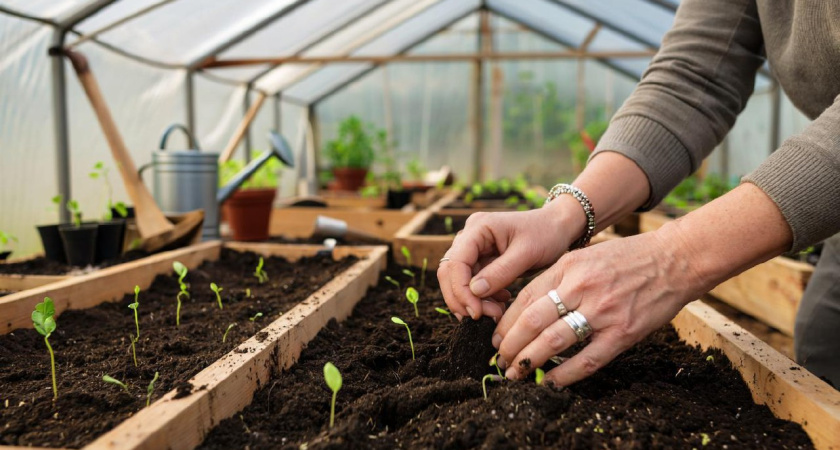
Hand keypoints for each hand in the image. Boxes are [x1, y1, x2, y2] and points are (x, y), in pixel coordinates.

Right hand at [438, 196, 586, 320]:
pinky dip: (482, 297)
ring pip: (459, 280)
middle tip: (482, 317)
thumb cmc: (546, 234)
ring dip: (472, 301)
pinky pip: (472, 283)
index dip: (461, 290)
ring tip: (496, 311)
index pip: (455, 263)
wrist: (559, 228)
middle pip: (450, 272)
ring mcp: (474, 248)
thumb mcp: (527, 253)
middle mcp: (470, 236)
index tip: (477, 312)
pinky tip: (500, 302)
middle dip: (462, 298)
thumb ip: (501, 272)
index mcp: (478, 228)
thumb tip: (475, 292)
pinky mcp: (482, 260)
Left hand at [492, 228, 708, 386]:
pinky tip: (550, 382)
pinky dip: (565, 374)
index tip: (496, 337)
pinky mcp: (623, 332)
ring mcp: (603, 311)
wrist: (676, 259)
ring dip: (529, 361)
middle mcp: (581, 287)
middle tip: (500, 360)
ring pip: (553, 341)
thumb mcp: (586, 256)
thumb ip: (560, 279)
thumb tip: (529, 308)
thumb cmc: (629, 258)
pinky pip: (587, 359)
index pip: (525, 298)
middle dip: (510, 345)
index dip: (506, 322)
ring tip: (515, 374)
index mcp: (568, 266)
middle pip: (532, 321)